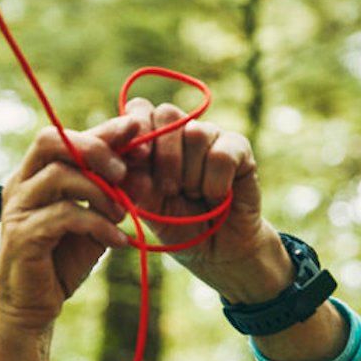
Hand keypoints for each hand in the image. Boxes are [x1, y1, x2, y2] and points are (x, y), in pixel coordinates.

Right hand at [0, 116, 147, 360]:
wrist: (32, 307)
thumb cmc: (61, 260)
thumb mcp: (96, 221)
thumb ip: (115, 195)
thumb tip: (146, 169)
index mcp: (35, 174)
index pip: (66, 136)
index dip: (102, 130)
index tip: (137, 131)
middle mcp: (21, 184)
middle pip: (51, 141)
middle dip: (94, 148)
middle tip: (125, 171)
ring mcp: (18, 208)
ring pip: (59, 175)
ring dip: (100, 191)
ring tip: (124, 213)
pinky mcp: (23, 235)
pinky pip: (64, 215)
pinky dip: (98, 225)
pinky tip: (118, 241)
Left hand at [120, 99, 292, 303]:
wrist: (216, 250)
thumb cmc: (177, 226)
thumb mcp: (146, 207)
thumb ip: (132, 181)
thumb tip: (121, 160)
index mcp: (152, 139)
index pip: (140, 110)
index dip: (136, 130)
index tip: (136, 161)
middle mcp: (181, 131)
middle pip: (167, 114)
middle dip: (164, 157)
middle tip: (168, 190)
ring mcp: (211, 136)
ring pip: (195, 134)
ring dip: (190, 176)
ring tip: (193, 196)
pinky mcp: (239, 148)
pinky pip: (222, 154)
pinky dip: (214, 183)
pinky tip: (215, 196)